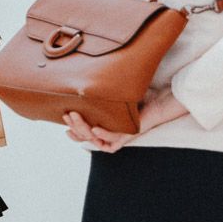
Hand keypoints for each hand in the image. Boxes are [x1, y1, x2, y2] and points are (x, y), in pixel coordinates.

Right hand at [65, 90, 186, 152]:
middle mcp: (110, 134)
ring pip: (96, 140)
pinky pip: (113, 141)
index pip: (84, 135)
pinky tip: (95, 127)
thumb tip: (84, 79)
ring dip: (84, 131)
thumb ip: (100, 94)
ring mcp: (119, 136)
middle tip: (67, 114)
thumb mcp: (113, 95)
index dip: (73, 132)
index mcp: (105, 127)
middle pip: (86, 137)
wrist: (160, 102)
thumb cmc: (138, 97)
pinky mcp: (129, 135)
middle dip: (75, 127)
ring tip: (75, 117)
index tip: (63, 121)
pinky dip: (103, 135)